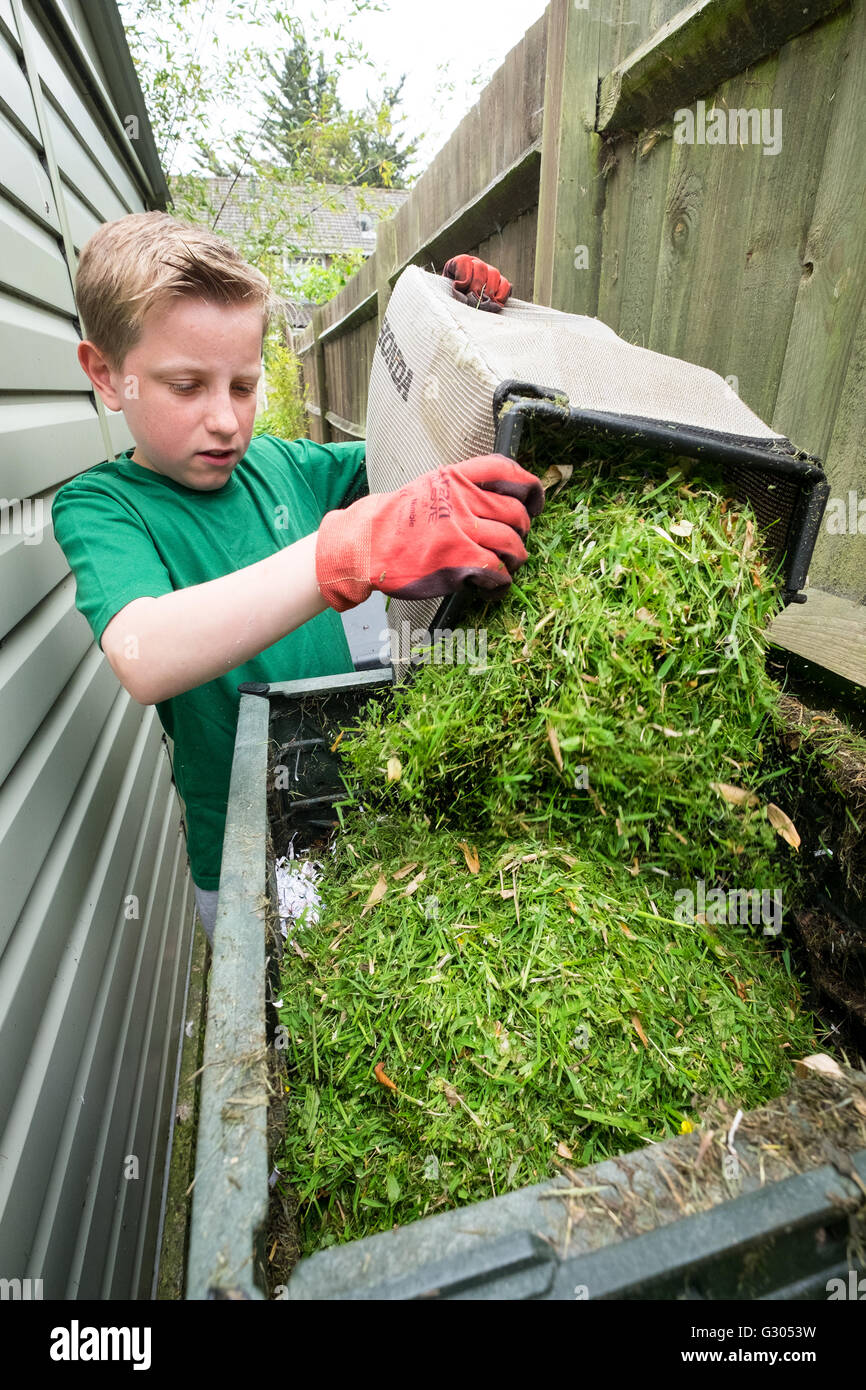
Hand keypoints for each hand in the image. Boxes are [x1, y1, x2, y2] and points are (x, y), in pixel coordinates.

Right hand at [315, 454, 542, 611]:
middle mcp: (462, 500)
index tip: (533, 499)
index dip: (528, 485)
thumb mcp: (425, 488)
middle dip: (522, 529)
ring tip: (507, 565)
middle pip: (515, 511)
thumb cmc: (392, 521)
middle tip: (515, 541)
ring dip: (516, 557)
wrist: (365, 544)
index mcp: (454, 478)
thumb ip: (456, 490)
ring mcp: (462, 530)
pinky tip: (495, 586)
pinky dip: (502, 581)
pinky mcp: (459, 561)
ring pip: (512, 543)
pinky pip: (498, 571)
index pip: (504, 470)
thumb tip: (488, 499)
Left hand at [443, 255, 511, 311]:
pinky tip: (495, 304)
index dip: (463, 276)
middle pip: (480, 267)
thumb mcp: (447, 292)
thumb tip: (464, 293)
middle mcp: (476, 264)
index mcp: (460, 263)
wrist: (459, 305)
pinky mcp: (501, 282)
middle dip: (476, 286)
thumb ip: (454, 290)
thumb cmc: (451, 298)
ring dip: (489, 291)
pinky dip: (501, 295)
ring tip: (483, 304)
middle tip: (473, 300)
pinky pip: (506, 285)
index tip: (459, 287)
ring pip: (494, 274)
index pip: (464, 262)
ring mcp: (490, 272)